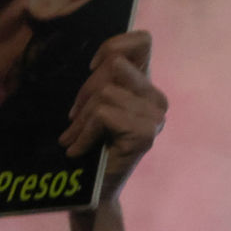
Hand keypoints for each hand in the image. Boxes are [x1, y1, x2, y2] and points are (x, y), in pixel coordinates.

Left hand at [60, 31, 166, 199]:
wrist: (94, 189)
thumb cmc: (92, 145)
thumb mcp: (95, 105)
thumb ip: (103, 80)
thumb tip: (99, 60)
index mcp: (145, 86)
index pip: (142, 41)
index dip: (113, 45)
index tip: (92, 68)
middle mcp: (157, 99)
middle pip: (114, 66)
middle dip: (85, 92)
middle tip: (73, 119)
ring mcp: (154, 117)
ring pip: (105, 93)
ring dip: (80, 119)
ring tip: (74, 138)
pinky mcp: (145, 133)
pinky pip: (103, 114)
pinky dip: (83, 133)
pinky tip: (78, 150)